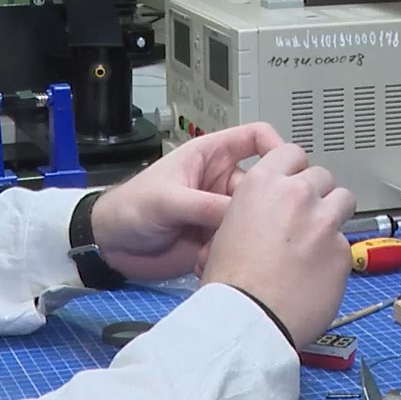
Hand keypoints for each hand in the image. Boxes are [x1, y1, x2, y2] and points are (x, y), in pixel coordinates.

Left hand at [89, 122, 285, 281]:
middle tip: (260, 226)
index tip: (290, 169)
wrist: (110, 246)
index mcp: (211, 157)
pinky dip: (233, 254)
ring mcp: (220, 212)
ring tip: (225, 249)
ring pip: (255, 220)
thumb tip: (244, 216)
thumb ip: (205, 205)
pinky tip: (212, 262)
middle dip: (265, 206)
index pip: (256, 137)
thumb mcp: (166, 199)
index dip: (277, 147)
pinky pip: (240, 244)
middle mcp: (221, 183)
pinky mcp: (217, 239)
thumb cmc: (130, 208)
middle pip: (264, 186)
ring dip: (246, 236)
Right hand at [199, 143, 354, 345]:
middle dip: (316, 194)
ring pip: (344, 201)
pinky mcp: (343, 251)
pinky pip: (346, 244)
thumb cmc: (229, 284)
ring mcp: (325, 222)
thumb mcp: (223, 231)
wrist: (249, 318)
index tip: (296, 182)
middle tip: (305, 219)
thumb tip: (260, 220)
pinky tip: (318, 275)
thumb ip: (252, 212)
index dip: (295, 169)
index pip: (292, 153)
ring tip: (319, 241)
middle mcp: (297, 195)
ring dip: (334, 216)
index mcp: (263, 185)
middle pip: (322, 176)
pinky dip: (335, 256)